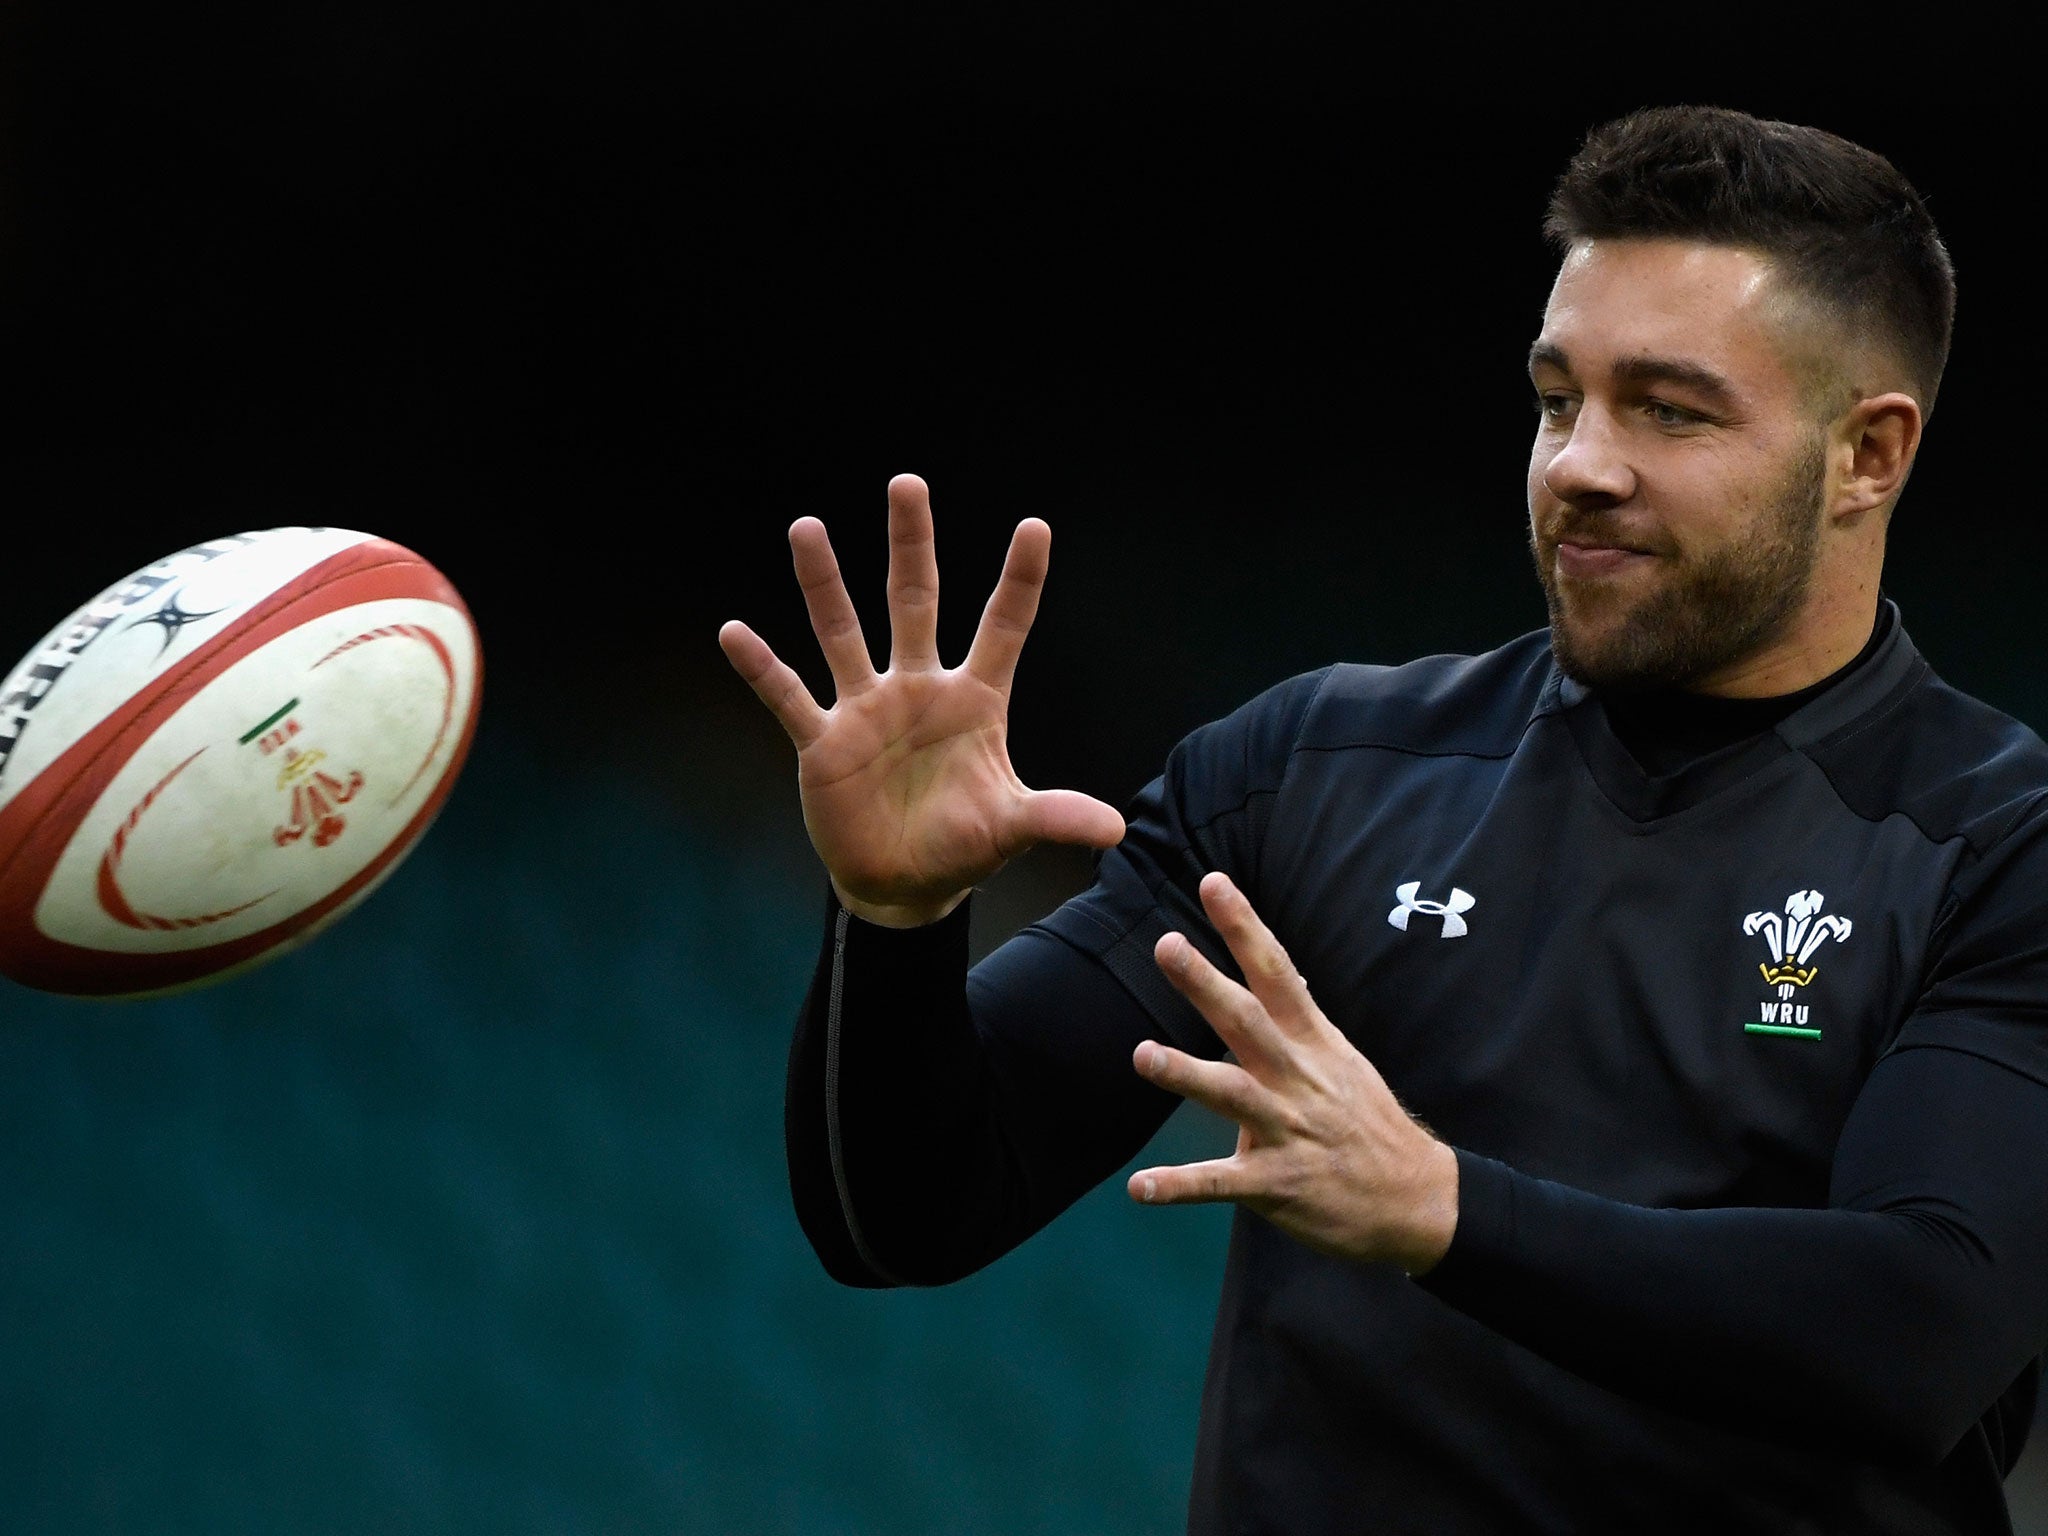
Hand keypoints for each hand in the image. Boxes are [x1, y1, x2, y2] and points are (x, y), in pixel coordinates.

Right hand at [718, 473, 1126, 926]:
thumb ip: (1055, 818)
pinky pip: (790, 696)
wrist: (902, 885)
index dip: (1019, 580)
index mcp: (973, 700)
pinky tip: (736, 632)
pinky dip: (763, 668)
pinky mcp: (824, 743)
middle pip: (915, 600)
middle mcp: (918, 688)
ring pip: (843, 632)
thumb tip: (1116, 830)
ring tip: (807, 527)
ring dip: (824, 583)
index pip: (1002, 626)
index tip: (1036, 527)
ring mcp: (868, 710)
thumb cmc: (961, 845)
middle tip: (908, 482)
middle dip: (912, 544)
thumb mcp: (1010, 828)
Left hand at [1128, 871, 1459, 1274]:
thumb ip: (1290, 1030)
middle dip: (1207, 984)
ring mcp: (1288, 1130)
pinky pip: (1220, 1182)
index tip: (1212, 883)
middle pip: (1248, 1021)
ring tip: (1142, 1054)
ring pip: (1232, 1094)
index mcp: (1312, 1043)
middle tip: (1167, 945)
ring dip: (1187, 1073)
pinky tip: (1138, 1188)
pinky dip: (1179, 1186)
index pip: (1276, 973)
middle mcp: (1298, 1078)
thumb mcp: (1338, 1062)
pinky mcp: (1277, 1184)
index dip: (1244, 927)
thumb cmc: (1367, 1125)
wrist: (1417, 1200)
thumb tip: (1251, 998)